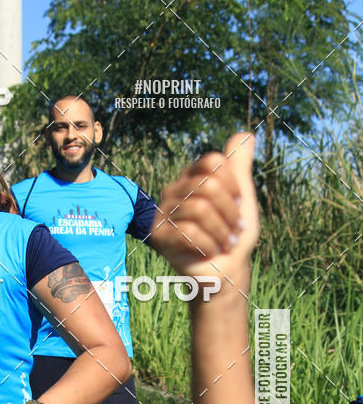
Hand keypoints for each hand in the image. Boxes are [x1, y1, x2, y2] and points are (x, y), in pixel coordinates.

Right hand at [156, 132, 258, 294]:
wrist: (226, 271)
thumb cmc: (233, 234)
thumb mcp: (242, 197)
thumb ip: (240, 165)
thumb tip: (245, 133)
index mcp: (192, 176)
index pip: (213, 162)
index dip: (233, 184)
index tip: (238, 205)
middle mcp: (174, 189)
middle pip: (208, 185)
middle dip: (230, 213)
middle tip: (234, 231)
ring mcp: (163, 211)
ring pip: (200, 209)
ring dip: (222, 232)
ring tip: (224, 244)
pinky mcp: (158, 234)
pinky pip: (189, 232)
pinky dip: (209, 245)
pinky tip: (209, 252)